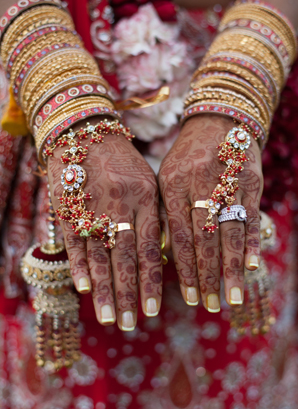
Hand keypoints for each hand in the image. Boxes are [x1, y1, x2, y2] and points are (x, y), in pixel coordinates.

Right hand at [48, 118, 161, 330]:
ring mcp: (93, 206)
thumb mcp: (147, 181)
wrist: (85, 132)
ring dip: (105, 288)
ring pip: (100, 254)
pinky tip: (85, 288)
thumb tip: (162, 254)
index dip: (151, 280)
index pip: (150, 247)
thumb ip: (155, 214)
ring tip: (109, 317)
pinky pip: (75, 241)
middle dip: (129, 292)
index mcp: (145, 197)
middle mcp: (120, 204)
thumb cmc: (123, 160)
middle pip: (126, 256)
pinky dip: (79, 265)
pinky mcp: (69, 206)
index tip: (153, 310)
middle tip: (130, 323)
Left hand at [158, 114, 262, 310]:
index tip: (189, 297)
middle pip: (204, 238)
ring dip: (231, 267)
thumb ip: (168, 212)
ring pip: (228, 232)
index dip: (185, 268)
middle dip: (208, 275)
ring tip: (232, 296)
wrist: (218, 121)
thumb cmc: (187, 156)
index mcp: (172, 185)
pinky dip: (251, 242)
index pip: (179, 235)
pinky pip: (250, 216)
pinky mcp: (251, 180)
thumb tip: (169, 255)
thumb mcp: (167, 177)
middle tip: (211, 305)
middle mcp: (199, 184)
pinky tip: (252, 266)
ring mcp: (227, 181)